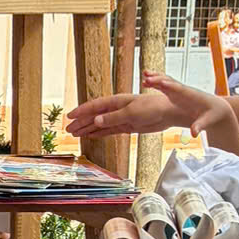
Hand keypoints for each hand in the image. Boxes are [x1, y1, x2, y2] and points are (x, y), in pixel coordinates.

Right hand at [64, 73, 211, 139]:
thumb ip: (113, 118)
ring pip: (101, 124)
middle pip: (95, 115)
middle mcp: (118, 109)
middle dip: (81, 122)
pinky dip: (99, 134)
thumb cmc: (154, 107)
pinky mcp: (129, 127)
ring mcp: (122, 118)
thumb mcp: (131, 113)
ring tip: (75, 134)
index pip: (95, 106)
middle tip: (68, 129)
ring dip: (88, 129)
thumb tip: (95, 121)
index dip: (81, 111)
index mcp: (117, 101)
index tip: (69, 116)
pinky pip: (110, 131)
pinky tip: (91, 136)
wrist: (171, 112)